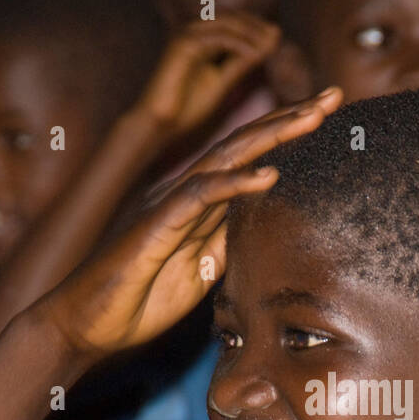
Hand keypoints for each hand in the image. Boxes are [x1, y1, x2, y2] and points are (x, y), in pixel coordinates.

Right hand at [39, 86, 342, 357]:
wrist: (84, 324)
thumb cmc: (136, 300)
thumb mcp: (199, 273)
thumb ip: (224, 244)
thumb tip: (258, 230)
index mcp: (196, 202)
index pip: (249, 158)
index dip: (287, 134)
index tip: (328, 117)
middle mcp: (183, 192)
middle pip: (244, 144)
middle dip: (291, 118)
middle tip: (334, 95)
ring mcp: (168, 204)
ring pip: (226, 157)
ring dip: (272, 136)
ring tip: (312, 116)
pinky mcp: (155, 225)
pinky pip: (199, 197)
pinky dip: (235, 184)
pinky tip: (268, 175)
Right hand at [135, 12, 280, 139]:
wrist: (161, 123)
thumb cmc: (188, 106)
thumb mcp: (222, 81)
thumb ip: (241, 64)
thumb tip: (266, 46)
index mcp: (201, 40)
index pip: (232, 22)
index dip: (255, 26)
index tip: (276, 36)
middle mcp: (192, 32)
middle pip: (230, 17)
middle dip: (255, 25)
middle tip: (276, 34)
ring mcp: (186, 36)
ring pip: (224, 24)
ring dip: (250, 32)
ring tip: (269, 44)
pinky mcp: (182, 45)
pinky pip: (216, 38)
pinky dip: (237, 44)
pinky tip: (253, 55)